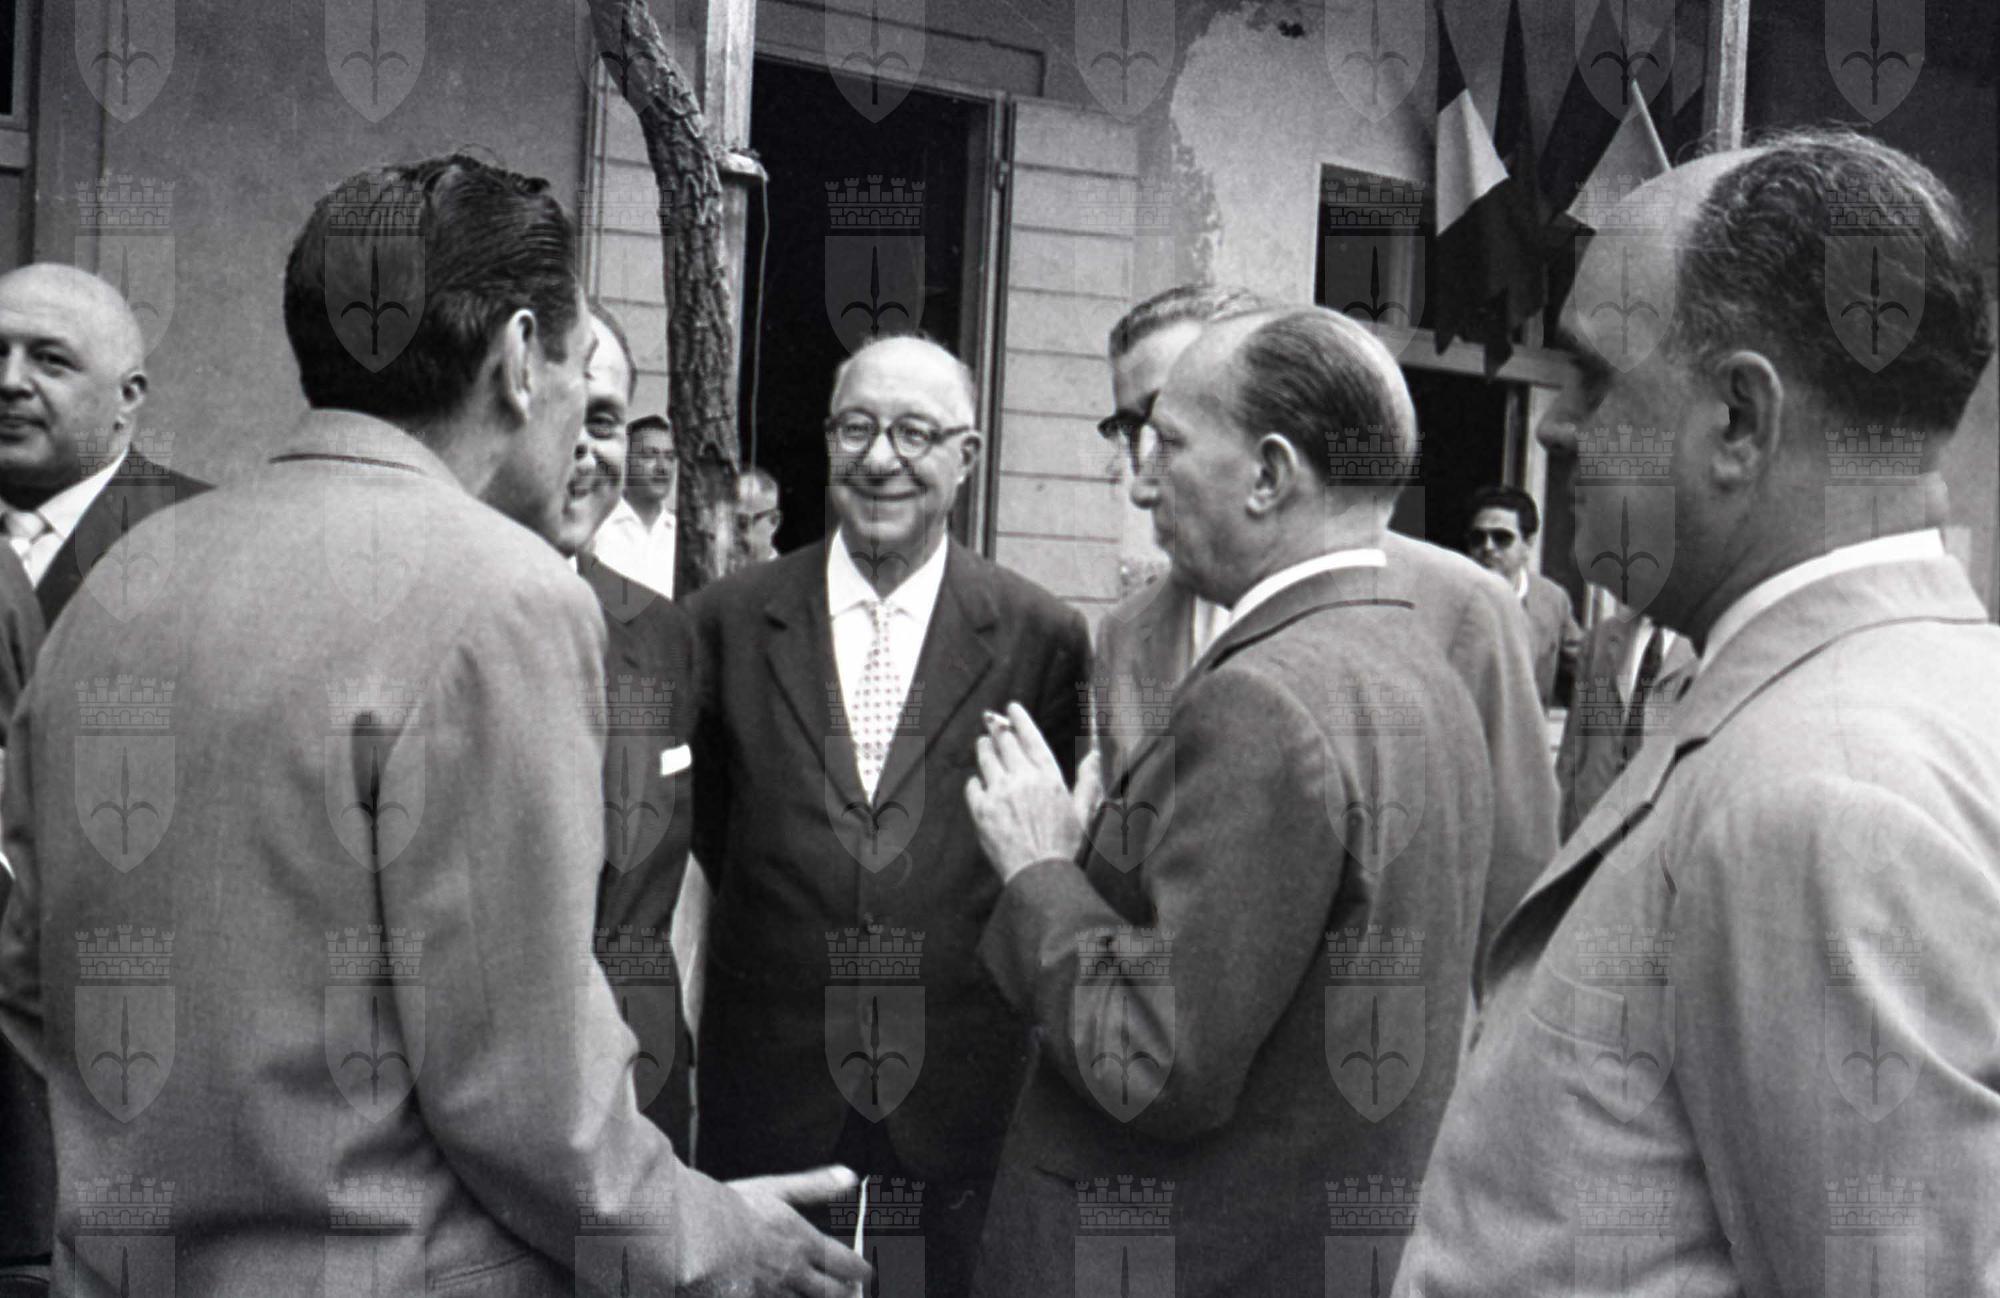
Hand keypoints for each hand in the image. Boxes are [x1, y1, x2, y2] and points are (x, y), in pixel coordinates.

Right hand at [725, 1164, 872, 1296]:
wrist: (691, 1235)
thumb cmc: (731, 1208)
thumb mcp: (777, 1189)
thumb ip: (814, 1186)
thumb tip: (849, 1177)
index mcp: (802, 1243)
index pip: (843, 1262)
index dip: (859, 1269)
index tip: (866, 1272)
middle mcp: (792, 1273)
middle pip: (830, 1292)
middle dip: (843, 1292)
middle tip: (852, 1291)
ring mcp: (771, 1294)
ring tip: (820, 1296)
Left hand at [965, 701, 1094, 883]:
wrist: (1040, 876)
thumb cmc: (1067, 846)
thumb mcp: (1084, 811)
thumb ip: (1087, 780)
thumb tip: (1095, 754)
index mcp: (1048, 776)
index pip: (1030, 737)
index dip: (1019, 719)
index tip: (1011, 707)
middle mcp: (1022, 779)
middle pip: (1004, 743)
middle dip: (997, 728)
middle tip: (991, 720)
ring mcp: (999, 794)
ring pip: (986, 759)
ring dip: (984, 748)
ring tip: (983, 743)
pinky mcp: (981, 811)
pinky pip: (973, 787)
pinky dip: (976, 781)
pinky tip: (979, 782)